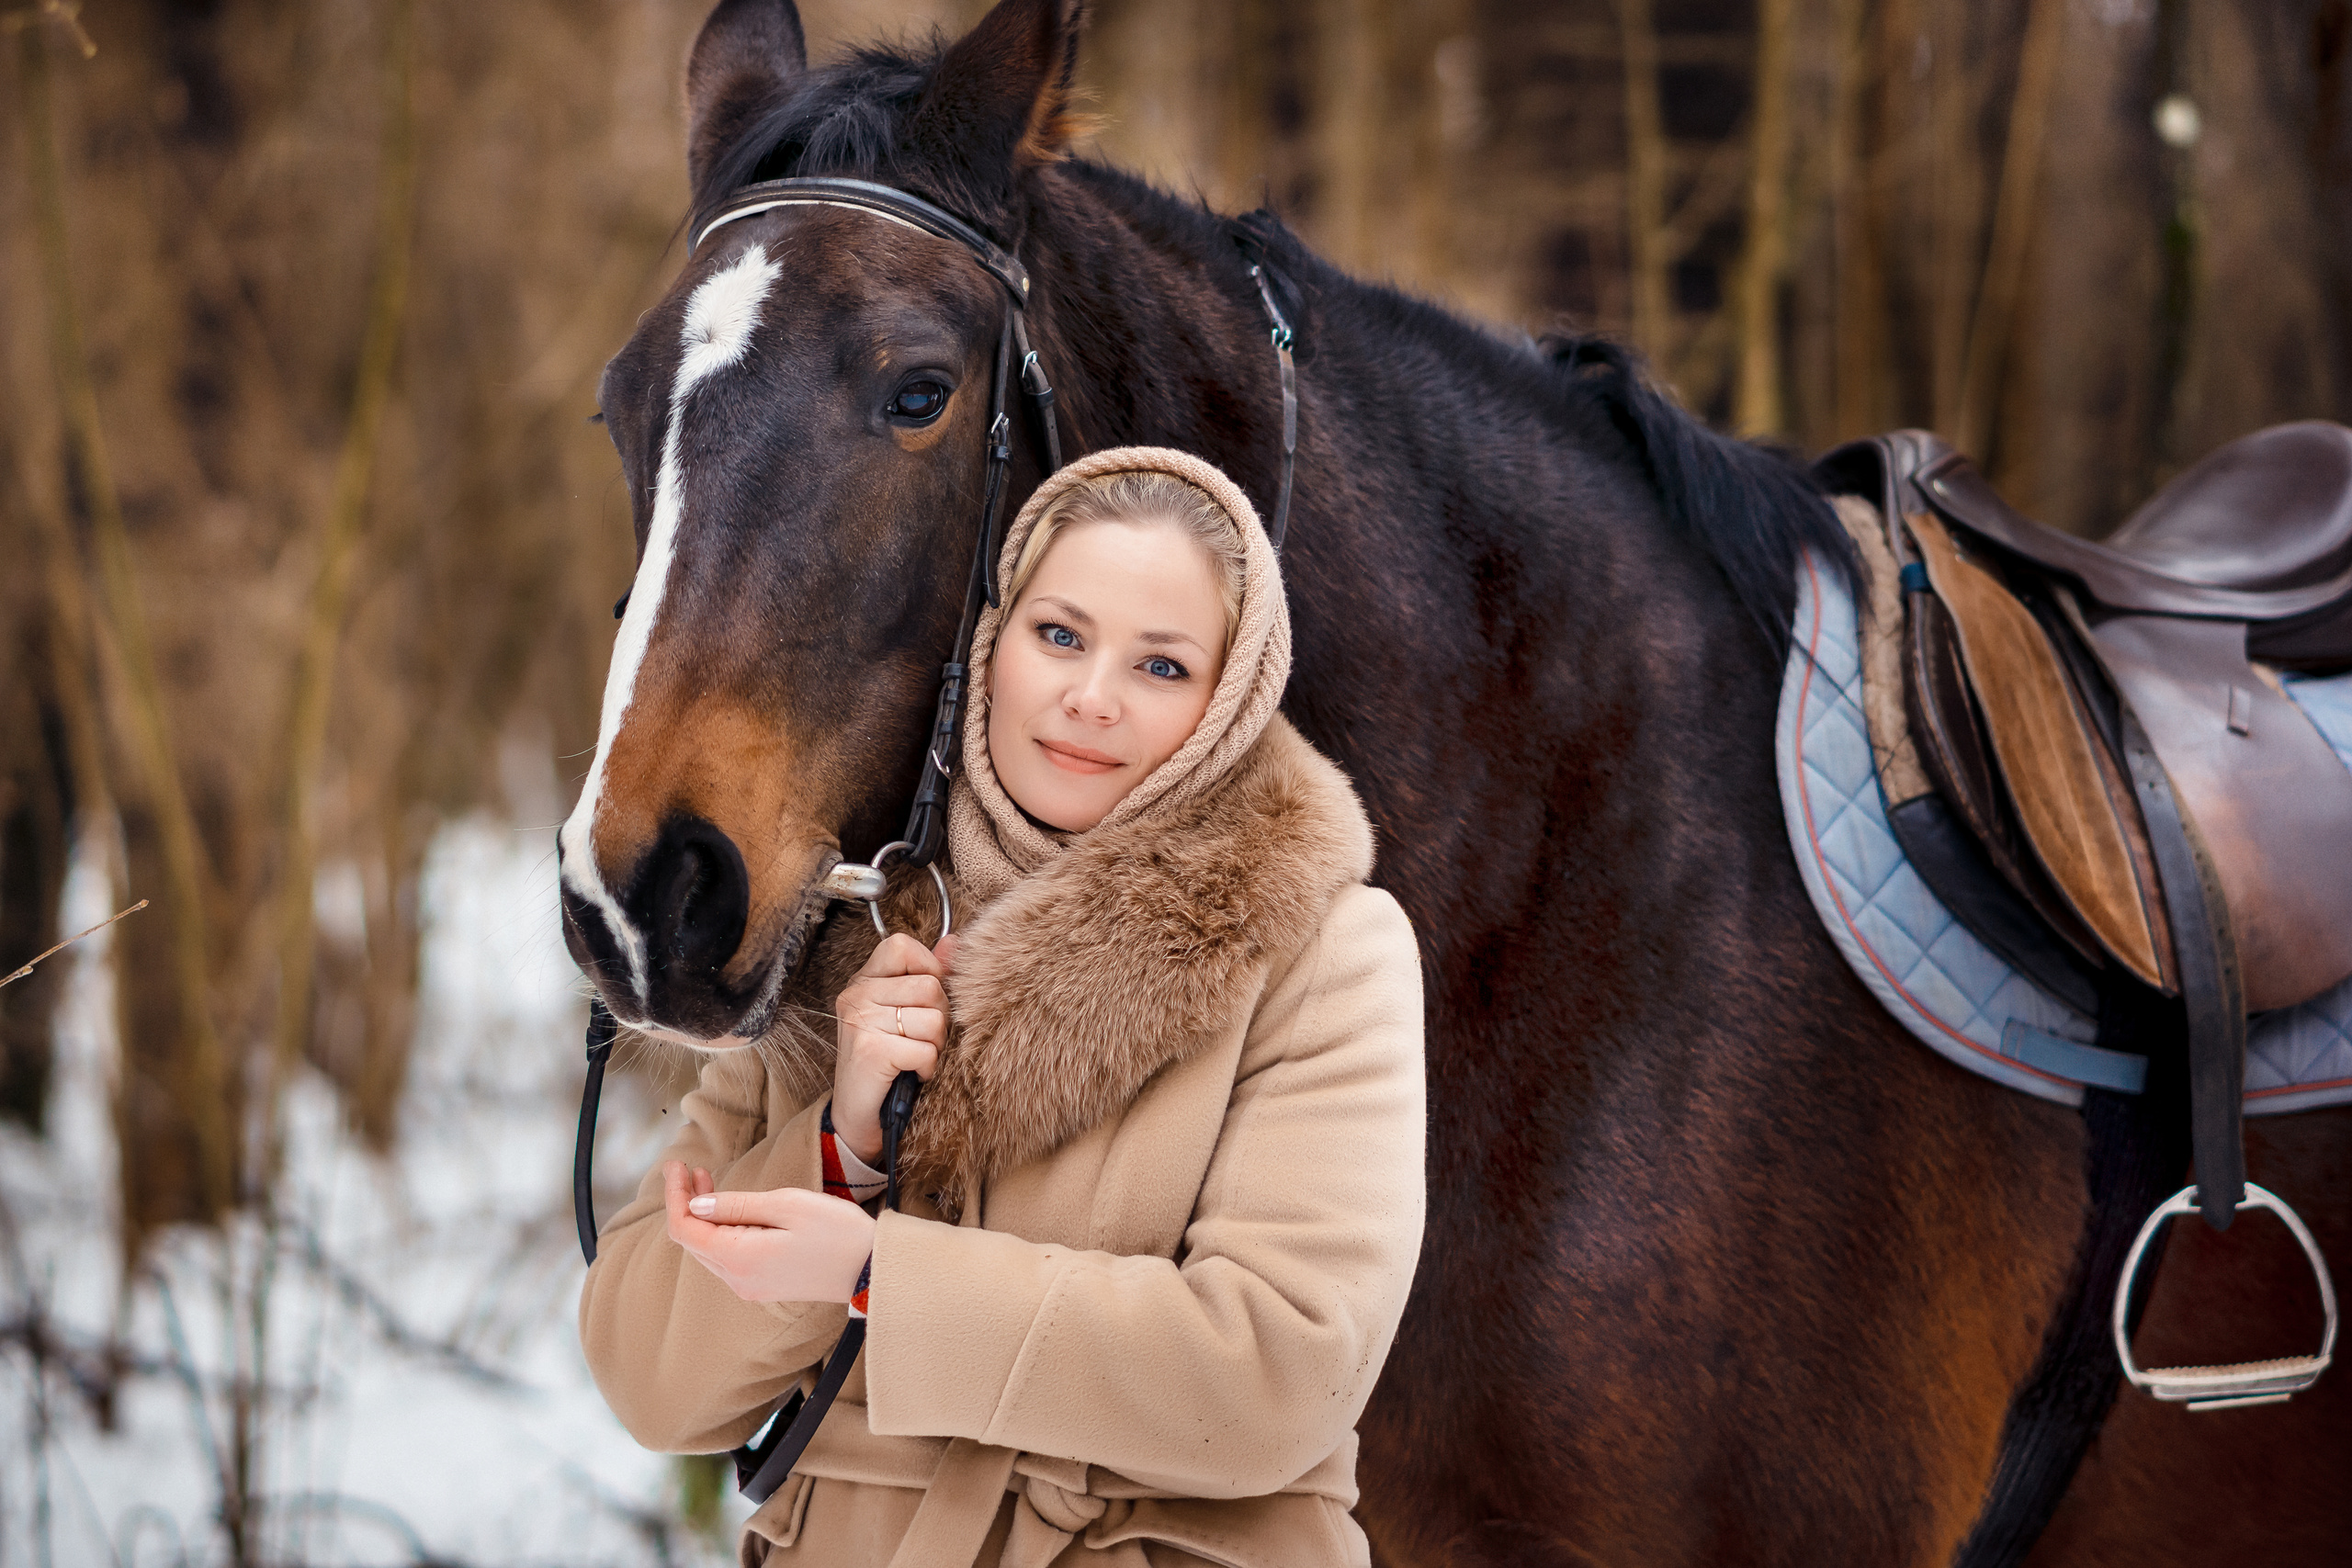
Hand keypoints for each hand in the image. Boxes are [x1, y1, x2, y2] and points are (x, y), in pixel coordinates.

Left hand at [663, 1162, 874, 1303]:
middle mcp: (737, 1279)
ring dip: (702, 1216)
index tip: (676, 1165)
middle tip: (688, 1168)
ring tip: (705, 1181)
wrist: (873, 1270)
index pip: (685, 1228)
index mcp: (739, 1258)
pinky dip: (720, 1230)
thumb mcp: (787, 1205)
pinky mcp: (763, 1285)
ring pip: (708, 1249)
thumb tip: (697, 1205)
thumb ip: (737, 1205)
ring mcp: (750, 1286)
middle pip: (693, 1240)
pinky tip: (729, 1209)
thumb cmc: (837, 1232)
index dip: (674, 1195)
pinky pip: (727, 1257)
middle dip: (684, 1202)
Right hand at [832, 932, 951, 1164]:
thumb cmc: (885, 1064)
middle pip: (930, 986)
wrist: (857, 1117)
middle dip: (939, 1018)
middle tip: (921, 1040)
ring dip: (935, 1045)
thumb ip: (927, 975)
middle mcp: (856, 995)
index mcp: (863, 981)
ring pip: (934, 1019)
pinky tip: (913, 1074)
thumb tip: (954, 942)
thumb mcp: (904, 1014)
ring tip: (915, 1058)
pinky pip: (926, 1050)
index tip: (925, 1001)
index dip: (928, 969)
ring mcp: (860, 1020)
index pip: (902, 946)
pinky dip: (928, 1068)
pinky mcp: (870, 1050)